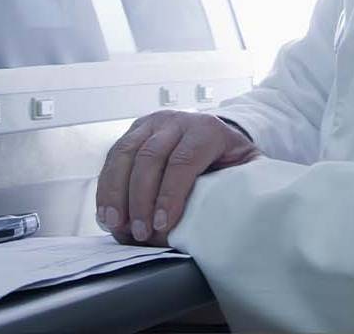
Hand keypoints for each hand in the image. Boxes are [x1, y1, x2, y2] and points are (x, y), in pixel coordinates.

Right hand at [95, 111, 259, 245]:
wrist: (214, 133)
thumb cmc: (230, 159)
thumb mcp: (247, 168)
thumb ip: (243, 186)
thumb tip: (233, 218)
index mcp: (206, 129)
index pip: (183, 160)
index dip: (170, 194)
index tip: (162, 225)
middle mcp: (176, 121)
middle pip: (149, 157)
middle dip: (140, 198)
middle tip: (140, 232)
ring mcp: (151, 124)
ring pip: (125, 153)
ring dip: (116, 193)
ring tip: (116, 224)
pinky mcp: (133, 132)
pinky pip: (113, 158)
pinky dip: (106, 187)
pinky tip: (106, 212)